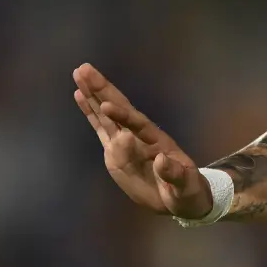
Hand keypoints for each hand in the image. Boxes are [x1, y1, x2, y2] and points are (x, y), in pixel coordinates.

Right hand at [73, 63, 212, 218]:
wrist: (181, 197)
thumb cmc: (187, 190)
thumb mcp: (186, 186)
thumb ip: (174, 174)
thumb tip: (161, 160)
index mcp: (156, 142)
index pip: (138, 125)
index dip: (123, 116)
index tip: (107, 105)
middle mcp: (139, 136)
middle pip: (120, 109)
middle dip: (103, 91)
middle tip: (85, 69)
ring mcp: (126, 141)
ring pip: (106, 114)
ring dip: (93, 94)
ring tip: (79, 73)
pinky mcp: (115, 151)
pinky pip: (100, 128)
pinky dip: (90, 112)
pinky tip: (80, 95)